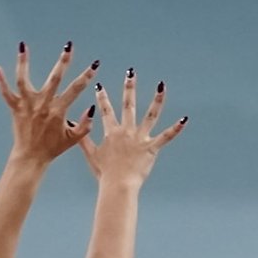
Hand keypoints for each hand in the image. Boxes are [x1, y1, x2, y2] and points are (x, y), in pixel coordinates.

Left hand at [0, 42, 99, 164]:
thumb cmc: (52, 148)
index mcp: (58, 111)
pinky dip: (0, 80)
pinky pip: (6, 93)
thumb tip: (92, 108)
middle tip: (69, 46)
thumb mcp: (73, 139)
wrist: (31, 157)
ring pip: (24, 80)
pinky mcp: (15, 109)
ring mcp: (27, 105)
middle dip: (63, 62)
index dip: (86, 77)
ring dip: (24, 62)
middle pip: (54, 79)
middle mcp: (43, 105)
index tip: (94, 65)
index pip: (76, 90)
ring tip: (23, 47)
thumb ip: (85, 125)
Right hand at [78, 69, 186, 186]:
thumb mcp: (90, 155)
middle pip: (128, 105)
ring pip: (150, 115)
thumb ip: (83, 138)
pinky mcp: (151, 148)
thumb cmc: (104, 173)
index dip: (102, 98)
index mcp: (112, 133)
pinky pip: (165, 136)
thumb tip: (73, 124)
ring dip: (156, 100)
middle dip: (129, 87)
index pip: (106, 111)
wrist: (118, 185)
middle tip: (131, 72)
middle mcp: (126, 131)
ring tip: (161, 86)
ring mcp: (140, 138)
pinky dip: (175, 129)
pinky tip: (184, 119)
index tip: (99, 85)